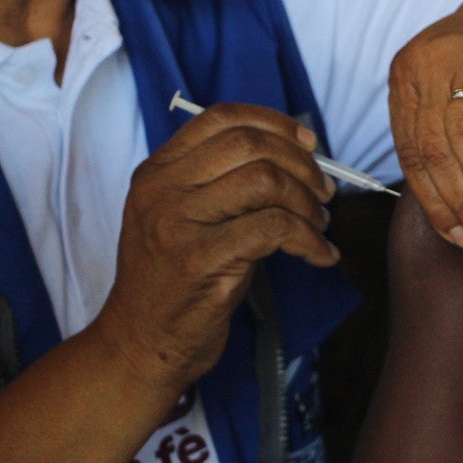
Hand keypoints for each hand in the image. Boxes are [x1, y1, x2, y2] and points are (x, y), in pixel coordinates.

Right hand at [96, 103, 339, 391]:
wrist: (139, 344)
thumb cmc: (173, 283)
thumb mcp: (180, 219)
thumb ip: (218, 183)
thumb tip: (295, 156)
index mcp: (157, 172)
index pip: (220, 117)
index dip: (274, 123)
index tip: (309, 143)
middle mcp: (162, 189)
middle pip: (250, 145)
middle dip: (301, 164)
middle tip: (324, 192)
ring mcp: (178, 223)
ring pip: (266, 182)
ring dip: (308, 203)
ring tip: (319, 227)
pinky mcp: (201, 260)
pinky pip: (275, 228)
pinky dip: (310, 240)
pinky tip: (320, 256)